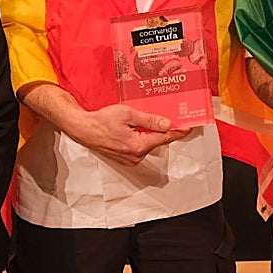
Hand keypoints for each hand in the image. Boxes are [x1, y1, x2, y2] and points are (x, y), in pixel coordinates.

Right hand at [60, 103, 191, 165]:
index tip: (189, 126)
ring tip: (155, 119)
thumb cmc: (102, 120)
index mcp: (138, 145)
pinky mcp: (125, 157)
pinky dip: (144, 137)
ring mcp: (130, 158)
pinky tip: (142, 127)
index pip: (165, 138)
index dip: (178, 131)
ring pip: (149, 144)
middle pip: (158, 141)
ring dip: (153, 133)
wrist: (83, 129)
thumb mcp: (128, 114)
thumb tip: (167, 123)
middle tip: (174, 116)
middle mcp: (136, 155)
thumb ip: (149, 120)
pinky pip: (141, 146)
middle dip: (165, 129)